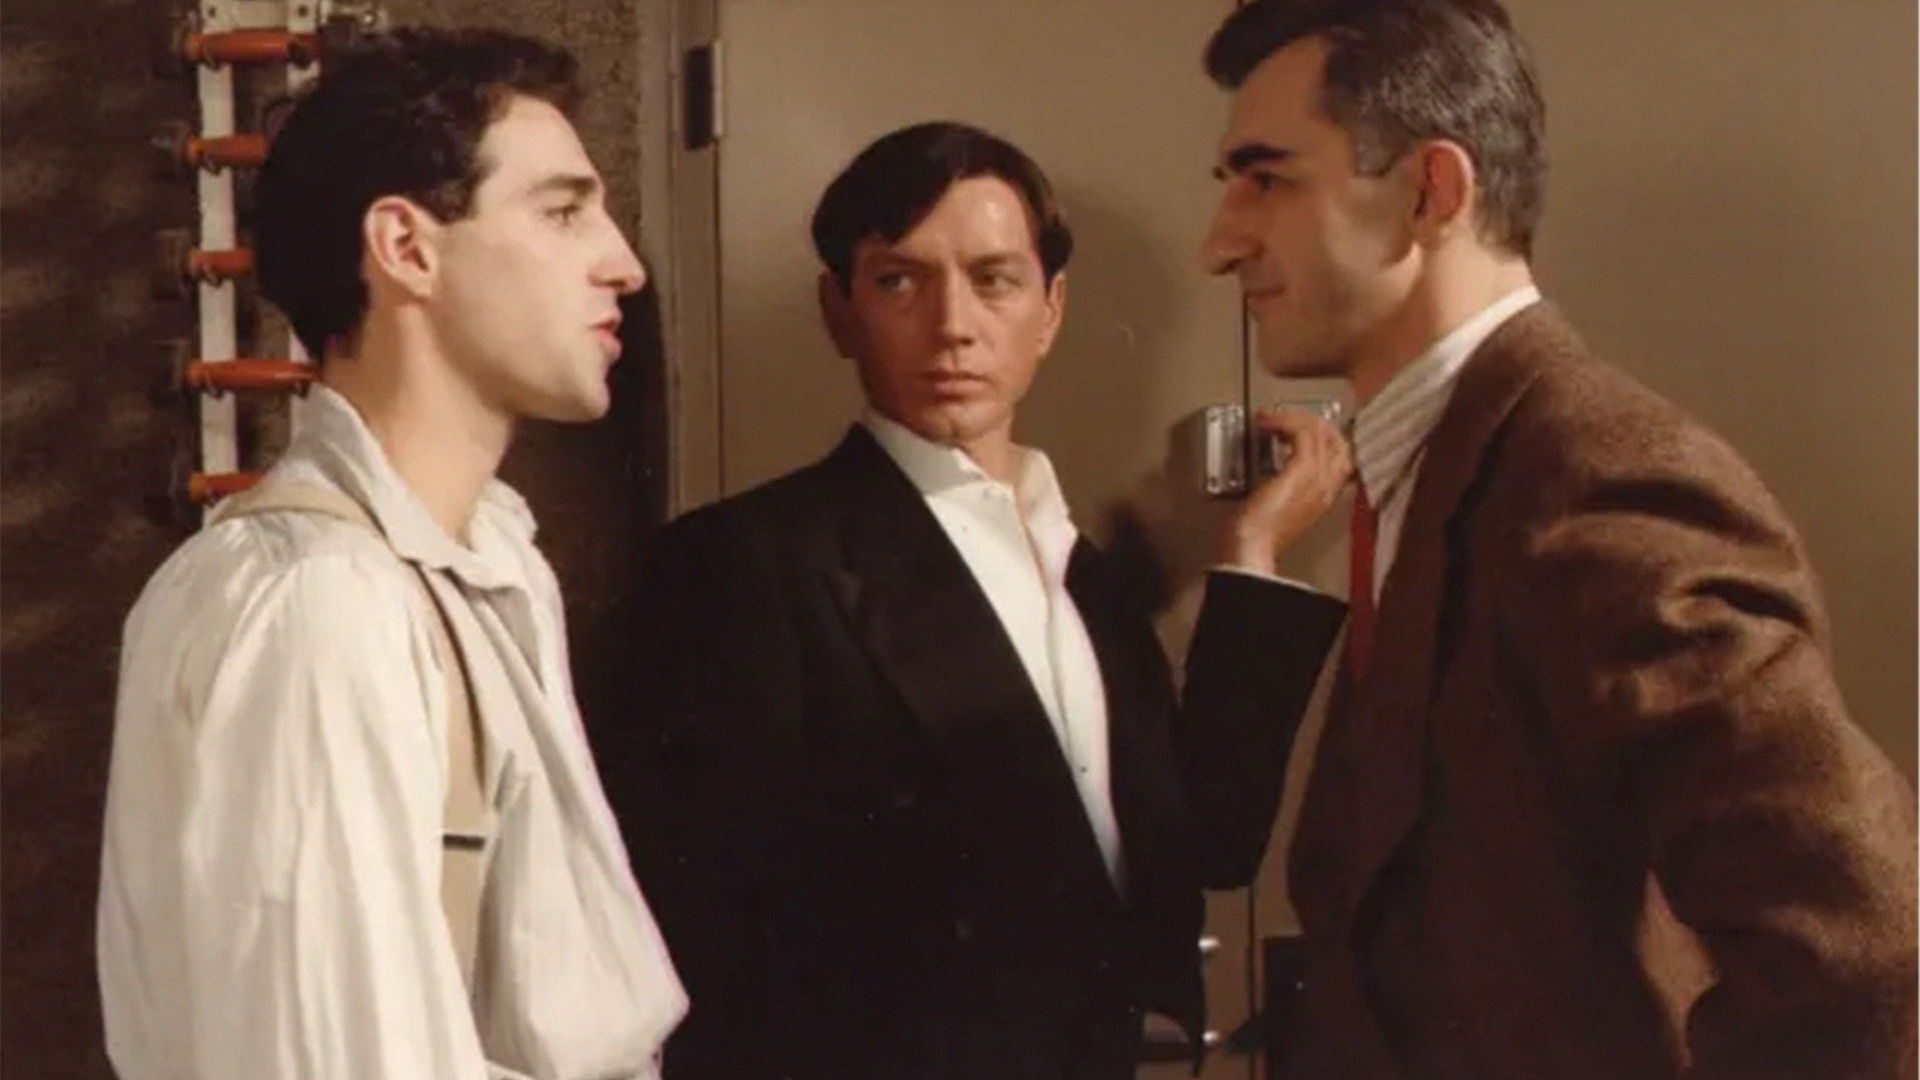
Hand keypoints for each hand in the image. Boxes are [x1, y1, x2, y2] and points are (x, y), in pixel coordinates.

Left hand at [1217, 406, 1352, 575]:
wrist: (1250, 549)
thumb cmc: (1256, 536)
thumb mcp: (1279, 509)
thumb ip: (1287, 489)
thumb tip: (1276, 469)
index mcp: (1326, 499)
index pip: (1342, 457)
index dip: (1323, 438)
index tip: (1299, 429)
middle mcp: (1329, 487)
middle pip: (1339, 440)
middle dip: (1313, 422)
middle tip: (1286, 418)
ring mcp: (1319, 478)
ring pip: (1322, 432)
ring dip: (1295, 417)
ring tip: (1272, 418)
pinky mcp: (1302, 471)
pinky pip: (1304, 432)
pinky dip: (1285, 420)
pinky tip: (1267, 422)